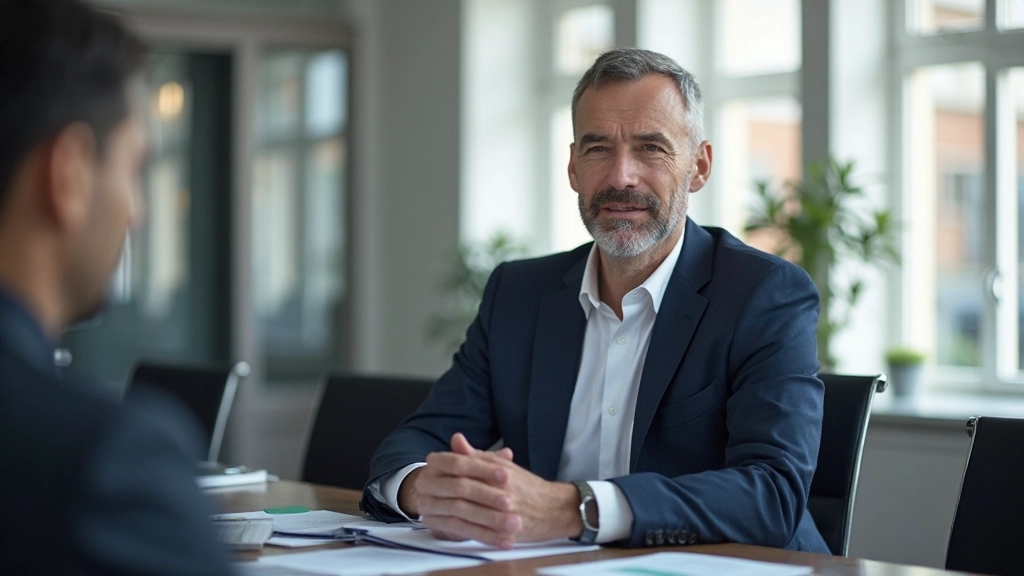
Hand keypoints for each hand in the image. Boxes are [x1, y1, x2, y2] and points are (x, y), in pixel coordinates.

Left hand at [413, 433, 582, 547]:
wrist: (555, 509)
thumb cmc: (527, 487)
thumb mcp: (502, 466)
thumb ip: (477, 456)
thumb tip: (455, 440)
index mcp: (499, 471)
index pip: (465, 464)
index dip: (444, 463)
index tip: (428, 463)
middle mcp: (502, 489)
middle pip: (462, 488)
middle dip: (438, 489)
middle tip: (420, 489)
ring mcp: (505, 511)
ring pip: (467, 512)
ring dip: (444, 511)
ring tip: (426, 510)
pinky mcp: (508, 531)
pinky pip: (479, 533)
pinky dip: (459, 531)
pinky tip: (445, 527)